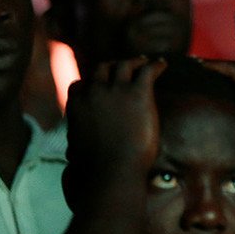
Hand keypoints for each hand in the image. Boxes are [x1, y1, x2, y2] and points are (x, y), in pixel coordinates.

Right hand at [65, 57, 165, 171]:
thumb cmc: (96, 169)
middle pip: (103, 69)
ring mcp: (115, 90)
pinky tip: (163, 65)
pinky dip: (156, 65)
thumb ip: (76, 143)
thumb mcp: (75, 152)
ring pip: (124, 65)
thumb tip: (71, 155)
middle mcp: (93, 92)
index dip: (92, 81)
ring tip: (146, 62)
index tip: (102, 83)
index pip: (81, 84)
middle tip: (126, 67)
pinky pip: (148, 71)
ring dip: (135, 62)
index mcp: (76, 105)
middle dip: (114, 66)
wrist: (113, 171)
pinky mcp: (137, 93)